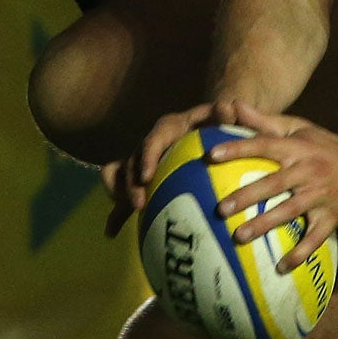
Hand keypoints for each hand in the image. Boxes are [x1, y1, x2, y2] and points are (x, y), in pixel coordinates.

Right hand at [101, 100, 236, 238]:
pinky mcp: (143, 182)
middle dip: (131, 184)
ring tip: (121, 219)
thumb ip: (223, 116)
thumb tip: (227, 106)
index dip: (147, 157)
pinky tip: (111, 233)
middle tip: (139, 204)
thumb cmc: (218, 126)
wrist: (211, 135)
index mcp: (168, 129)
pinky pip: (125, 196)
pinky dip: (117, 213)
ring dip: (120, 195)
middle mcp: (151, 144)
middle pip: (134, 162)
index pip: (153, 141)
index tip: (147, 176)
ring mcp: (144, 163)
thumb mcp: (221, 119)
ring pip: (123, 177)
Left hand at [207, 102, 337, 271]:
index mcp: (298, 148)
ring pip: (290, 211)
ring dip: (264, 225)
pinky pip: (315, 238)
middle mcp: (309, 170)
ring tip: (239, 236)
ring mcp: (322, 195)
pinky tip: (280, 267)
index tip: (212, 155)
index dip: (238, 148)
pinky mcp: (333, 217)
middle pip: (273, 182)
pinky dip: (299, 253)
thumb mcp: (301, 129)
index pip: (264, 144)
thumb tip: (233, 105)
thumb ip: (266, 121)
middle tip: (220, 208)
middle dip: (246, 196)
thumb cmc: (329, 148)